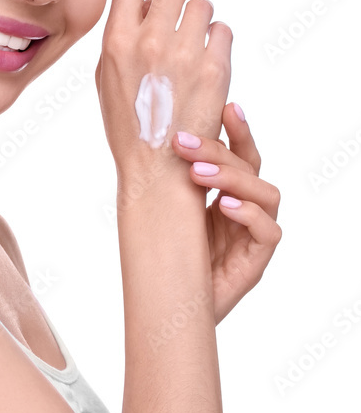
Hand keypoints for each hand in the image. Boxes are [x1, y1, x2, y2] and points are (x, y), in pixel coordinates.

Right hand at [96, 0, 231, 173]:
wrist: (156, 168)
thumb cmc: (128, 124)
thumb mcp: (107, 77)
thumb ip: (123, 36)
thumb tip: (146, 4)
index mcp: (116, 40)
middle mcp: (149, 40)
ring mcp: (183, 53)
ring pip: (204, 7)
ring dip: (201, 20)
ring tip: (193, 48)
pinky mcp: (214, 68)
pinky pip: (223, 31)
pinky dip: (218, 42)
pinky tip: (206, 64)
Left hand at [170, 102, 281, 323]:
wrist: (168, 306)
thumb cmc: (166, 255)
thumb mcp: (164, 209)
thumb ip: (167, 179)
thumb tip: (144, 134)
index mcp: (227, 192)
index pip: (242, 153)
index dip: (239, 129)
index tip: (226, 106)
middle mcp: (245, 208)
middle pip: (250, 167)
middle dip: (219, 151)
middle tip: (185, 144)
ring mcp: (253, 234)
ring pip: (265, 193)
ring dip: (233, 178)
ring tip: (199, 175)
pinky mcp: (256, 261)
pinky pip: (268, 231)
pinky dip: (248, 215)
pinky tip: (223, 206)